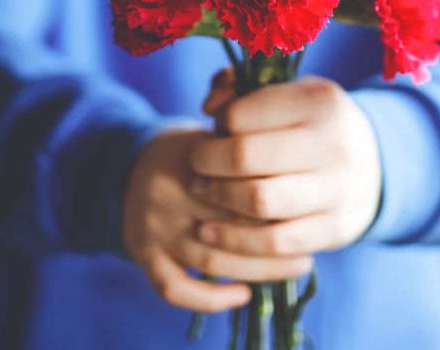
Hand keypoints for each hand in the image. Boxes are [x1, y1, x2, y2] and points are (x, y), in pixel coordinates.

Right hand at [121, 127, 312, 311]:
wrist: (129, 163)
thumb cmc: (191, 152)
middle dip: (275, 240)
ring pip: (212, 261)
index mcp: (191, 160)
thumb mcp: (214, 138)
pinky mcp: (142, 254)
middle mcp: (168, 195)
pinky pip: (174, 288)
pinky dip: (210, 299)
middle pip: (231, 225)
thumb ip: (246, 156)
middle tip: (310, 245)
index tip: (308, 211)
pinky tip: (243, 295)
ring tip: (295, 268)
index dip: (278, 203)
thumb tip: (299, 185)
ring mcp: (153, 228)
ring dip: (258, 271)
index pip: (243, 187)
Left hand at [191, 72, 382, 257]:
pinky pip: (273, 242)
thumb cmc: (311, 124)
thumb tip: (211, 105)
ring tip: (201, 189)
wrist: (373, 165)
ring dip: (217, 197)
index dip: (217, 123)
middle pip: (245, 156)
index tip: (214, 129)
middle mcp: (334, 144)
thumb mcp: (288, 93)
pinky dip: (234, 240)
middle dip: (207, 160)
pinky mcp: (336, 229)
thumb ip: (241, 88)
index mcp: (320, 101)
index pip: (242, 114)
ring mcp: (338, 190)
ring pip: (258, 201)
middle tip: (197, 162)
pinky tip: (209, 231)